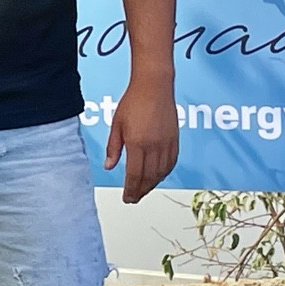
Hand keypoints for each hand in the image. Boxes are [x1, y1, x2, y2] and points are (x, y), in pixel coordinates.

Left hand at [106, 74, 178, 202]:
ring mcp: (167, 143)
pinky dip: (164, 173)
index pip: (134, 175)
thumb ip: (113, 148)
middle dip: (141, 191)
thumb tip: (109, 166)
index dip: (131, 189)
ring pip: (162, 172)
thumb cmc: (132, 102)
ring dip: (153, 184)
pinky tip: (157, 176)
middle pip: (149, 177)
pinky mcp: (175, 139)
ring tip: (143, 190)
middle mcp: (154, 146)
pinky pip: (171, 162)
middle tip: (133, 199)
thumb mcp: (116, 125)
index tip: (127, 198)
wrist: (154, 86)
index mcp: (137, 143)